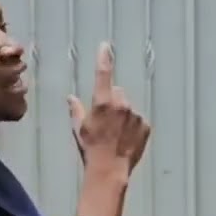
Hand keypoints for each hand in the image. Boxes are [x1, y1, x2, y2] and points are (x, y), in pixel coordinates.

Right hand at [66, 42, 149, 172]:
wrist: (110, 170)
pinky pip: (138, 121)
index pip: (103, 74)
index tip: (105, 46)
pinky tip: (126, 140)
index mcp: (102, 102)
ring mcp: (135, 115)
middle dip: (113, 102)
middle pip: (117, 93)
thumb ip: (76, 110)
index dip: (104, 58)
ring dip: (124, 115)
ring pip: (129, 108)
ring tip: (116, 134)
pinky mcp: (145, 126)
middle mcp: (121, 104)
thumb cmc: (91, 149)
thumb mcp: (80, 129)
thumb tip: (70, 98)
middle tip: (106, 121)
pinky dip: (133, 127)